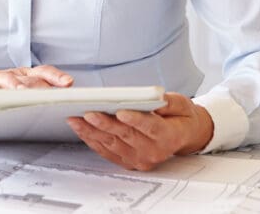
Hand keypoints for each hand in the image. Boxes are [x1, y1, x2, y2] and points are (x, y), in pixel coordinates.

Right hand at [0, 63, 73, 101]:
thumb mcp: (19, 86)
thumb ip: (39, 91)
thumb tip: (66, 103)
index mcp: (23, 76)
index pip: (43, 72)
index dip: (55, 76)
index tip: (69, 83)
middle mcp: (11, 76)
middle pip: (27, 78)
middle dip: (39, 85)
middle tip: (49, 94)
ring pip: (6, 81)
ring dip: (14, 85)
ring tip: (21, 92)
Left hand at [66, 92, 213, 170]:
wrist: (184, 136)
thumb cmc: (180, 117)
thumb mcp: (182, 104)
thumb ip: (170, 102)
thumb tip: (157, 97)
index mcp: (169, 136)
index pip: (150, 128)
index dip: (135, 120)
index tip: (120, 112)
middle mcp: (154, 151)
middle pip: (126, 136)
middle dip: (105, 124)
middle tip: (88, 113)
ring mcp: (140, 159)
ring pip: (112, 144)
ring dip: (92, 132)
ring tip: (75, 119)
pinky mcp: (128, 162)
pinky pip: (107, 152)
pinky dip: (92, 140)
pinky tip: (80, 128)